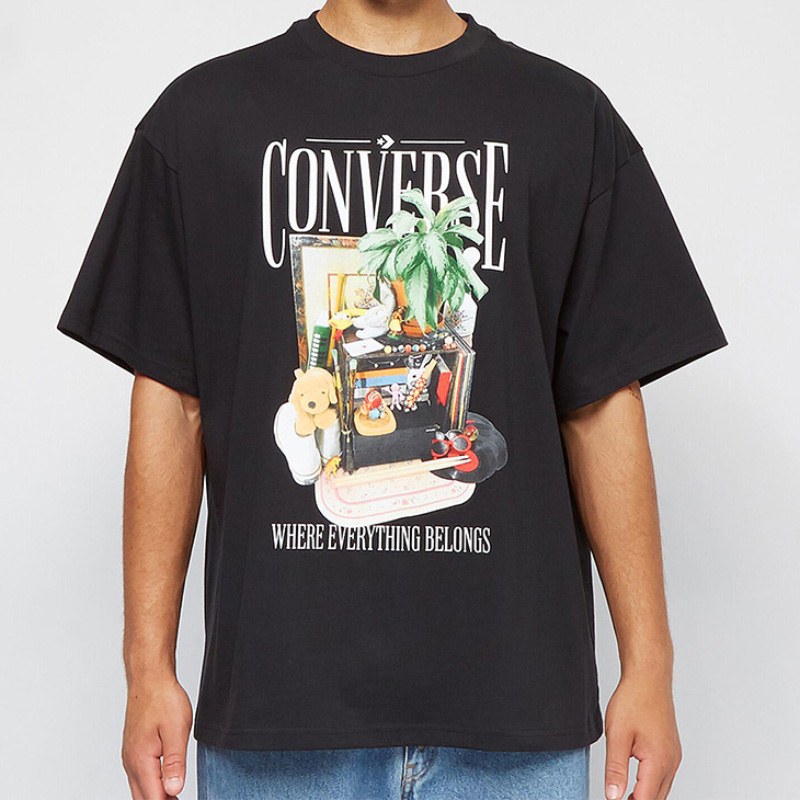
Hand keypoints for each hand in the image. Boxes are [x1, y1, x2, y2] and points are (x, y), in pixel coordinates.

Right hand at [121, 677, 192, 798]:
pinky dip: (151, 784)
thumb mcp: (177, 730)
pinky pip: (140, 776)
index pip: (153, 798)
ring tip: (174, 796)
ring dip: (156, 795)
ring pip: (139, 788)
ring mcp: (130, 756)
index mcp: (141, 761)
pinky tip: (164, 782)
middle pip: (143, 798)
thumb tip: (175, 790)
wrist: (149, 678)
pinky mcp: (133, 749)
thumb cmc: (163, 699)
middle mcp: (131, 762)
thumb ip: (175, 763)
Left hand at [604, 675, 681, 799]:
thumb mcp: (617, 736)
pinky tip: (637, 780)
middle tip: (618, 798)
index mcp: (658, 762)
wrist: (648, 677)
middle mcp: (671, 762)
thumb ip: (615, 769)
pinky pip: (664, 775)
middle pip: (656, 798)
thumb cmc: (634, 700)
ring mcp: (673, 756)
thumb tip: (613, 796)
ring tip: (624, 795)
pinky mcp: (671, 749)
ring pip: (662, 789)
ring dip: (645, 795)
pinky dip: (651, 783)